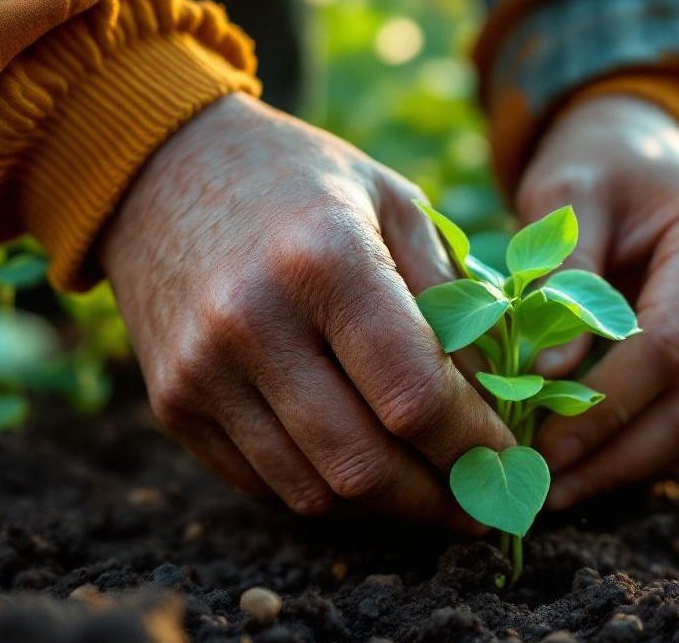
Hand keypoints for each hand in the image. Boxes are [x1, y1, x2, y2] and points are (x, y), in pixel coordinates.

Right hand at [99, 93, 512, 529]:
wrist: (163, 171)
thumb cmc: (302, 182)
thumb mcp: (395, 204)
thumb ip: (454, 298)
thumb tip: (504, 399)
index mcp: (324, 260)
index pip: (414, 394)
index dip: (476, 445)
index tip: (515, 460)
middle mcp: (253, 321)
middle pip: (364, 464)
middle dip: (438, 499)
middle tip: (480, 502)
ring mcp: (203, 370)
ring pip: (315, 492)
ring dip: (386, 507)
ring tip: (430, 490)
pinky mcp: (172, 403)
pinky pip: (265, 485)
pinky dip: (325, 491)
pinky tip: (362, 466)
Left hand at [521, 94, 678, 508]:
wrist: (645, 151)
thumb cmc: (598, 165)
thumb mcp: (565, 193)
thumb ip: (559, 275)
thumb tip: (548, 376)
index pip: (669, 347)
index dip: (602, 407)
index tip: (537, 444)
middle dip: (614, 457)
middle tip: (540, 491)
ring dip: (624, 465)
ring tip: (552, 489)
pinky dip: (639, 448)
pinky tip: (582, 465)